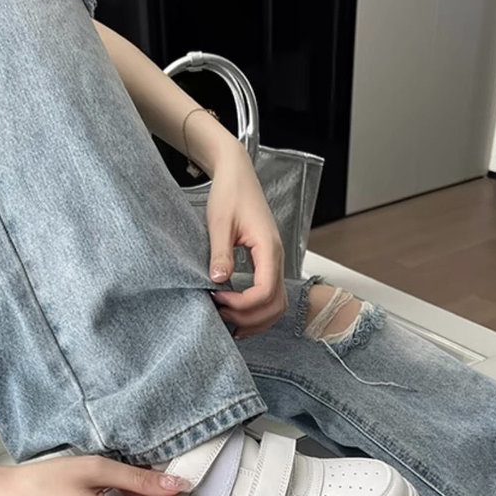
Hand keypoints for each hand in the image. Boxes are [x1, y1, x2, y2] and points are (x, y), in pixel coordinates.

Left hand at [205, 146, 287, 339]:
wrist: (238, 175)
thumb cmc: (230, 194)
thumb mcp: (219, 222)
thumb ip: (220, 252)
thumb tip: (217, 280)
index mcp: (268, 247)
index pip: (266, 290)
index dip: (243, 303)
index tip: (217, 298)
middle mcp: (277, 257)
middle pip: (276, 304)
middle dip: (249, 317)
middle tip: (221, 313)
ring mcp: (275, 262)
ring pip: (277, 305)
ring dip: (255, 319)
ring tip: (228, 318)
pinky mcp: (268, 263)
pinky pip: (271, 296)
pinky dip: (258, 311)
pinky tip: (238, 314)